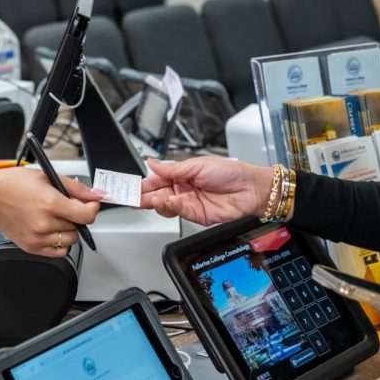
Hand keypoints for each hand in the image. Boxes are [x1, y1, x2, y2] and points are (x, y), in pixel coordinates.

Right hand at [0, 168, 103, 257]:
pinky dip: (59, 242)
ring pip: (70, 241)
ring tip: (55, 217)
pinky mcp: (30, 247)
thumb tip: (94, 195)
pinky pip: (57, 251)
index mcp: (49, 203)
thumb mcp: (46, 177)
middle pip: (78, 227)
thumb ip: (74, 188)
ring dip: (68, 230)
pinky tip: (50, 229)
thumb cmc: (12, 184)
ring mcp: (37, 238)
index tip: (91, 204)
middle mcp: (43, 223)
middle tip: (65, 206)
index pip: (86, 216)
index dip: (93, 208)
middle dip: (76, 216)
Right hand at [140, 157, 272, 224]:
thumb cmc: (229, 172)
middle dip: (142, 197)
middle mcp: (182, 189)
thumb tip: (151, 163)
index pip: (155, 180)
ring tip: (153, 198)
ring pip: (164, 206)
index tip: (128, 187)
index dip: (141, 184)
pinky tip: (171, 200)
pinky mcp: (196, 215)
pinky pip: (179, 212)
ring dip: (157, 203)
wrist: (250, 188)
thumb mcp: (196, 165)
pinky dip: (172, 207)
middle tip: (131, 198)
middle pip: (156, 195)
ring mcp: (189, 203)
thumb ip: (171, 169)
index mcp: (180, 175)